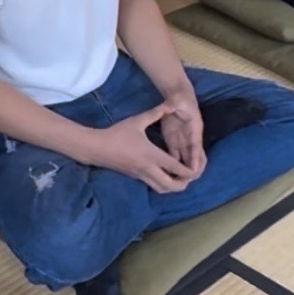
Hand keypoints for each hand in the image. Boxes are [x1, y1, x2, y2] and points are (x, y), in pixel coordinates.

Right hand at [79, 102, 197, 193]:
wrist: (96, 148)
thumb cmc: (117, 134)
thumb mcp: (136, 121)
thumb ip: (154, 114)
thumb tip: (168, 105)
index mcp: (153, 156)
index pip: (176, 168)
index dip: (189, 171)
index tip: (196, 169)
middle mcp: (149, 169)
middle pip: (171, 186)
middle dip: (183, 184)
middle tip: (189, 175)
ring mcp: (141, 175)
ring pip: (162, 189)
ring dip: (172, 186)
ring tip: (178, 177)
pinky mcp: (135, 177)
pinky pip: (153, 185)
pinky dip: (162, 184)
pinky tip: (164, 176)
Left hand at [158, 94, 206, 178]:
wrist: (177, 96)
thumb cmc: (180, 98)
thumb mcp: (177, 100)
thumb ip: (172, 104)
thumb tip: (168, 106)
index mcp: (194, 128)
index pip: (196, 146)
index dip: (195, 158)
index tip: (193, 170)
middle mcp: (191, 137)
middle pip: (194, 157)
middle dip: (192, 170)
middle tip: (186, 182)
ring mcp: (182, 141)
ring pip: (186, 159)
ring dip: (184, 171)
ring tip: (179, 184)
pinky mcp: (173, 142)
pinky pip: (176, 156)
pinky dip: (174, 166)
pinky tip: (169, 176)